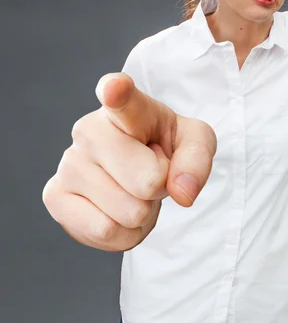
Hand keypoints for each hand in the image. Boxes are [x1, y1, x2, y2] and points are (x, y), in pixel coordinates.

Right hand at [42, 72, 216, 251]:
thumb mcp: (194, 143)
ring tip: (134, 191)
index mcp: (127, 107)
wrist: (136, 170)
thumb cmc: (164, 147)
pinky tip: (118, 211)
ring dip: (142, 213)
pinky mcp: (55, 195)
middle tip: (150, 174)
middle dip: (159, 189)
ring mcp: (69, 163)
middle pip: (146, 182)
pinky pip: (104, 231)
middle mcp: (89, 129)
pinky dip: (124, 234)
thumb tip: (182, 192)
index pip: (120, 97)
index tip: (115, 88)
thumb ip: (197, 160)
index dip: (117, 92)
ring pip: (128, 212)